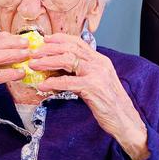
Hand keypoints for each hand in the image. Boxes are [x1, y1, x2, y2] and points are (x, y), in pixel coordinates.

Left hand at [28, 33, 149, 159]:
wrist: (124, 120)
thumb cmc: (109, 104)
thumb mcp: (96, 83)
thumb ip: (81, 74)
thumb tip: (59, 71)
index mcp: (100, 60)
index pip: (78, 42)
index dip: (60, 39)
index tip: (45, 40)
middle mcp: (99, 63)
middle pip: (70, 48)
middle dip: (49, 49)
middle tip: (34, 53)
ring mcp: (97, 74)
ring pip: (68, 60)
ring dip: (47, 61)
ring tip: (34, 65)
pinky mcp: (93, 87)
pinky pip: (68, 82)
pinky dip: (53, 82)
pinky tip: (42, 85)